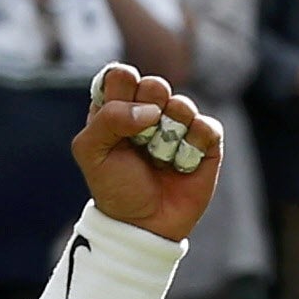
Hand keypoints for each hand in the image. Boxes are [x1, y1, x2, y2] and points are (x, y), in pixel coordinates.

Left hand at [74, 64, 222, 243]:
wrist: (143, 224)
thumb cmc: (114, 187)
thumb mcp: (91, 152)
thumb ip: (108, 119)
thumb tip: (151, 110)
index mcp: (116, 108)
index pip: (121, 75)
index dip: (121, 89)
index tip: (115, 112)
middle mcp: (148, 111)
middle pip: (154, 84)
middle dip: (145, 111)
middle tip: (138, 138)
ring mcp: (178, 125)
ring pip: (181, 104)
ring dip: (167, 135)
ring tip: (157, 159)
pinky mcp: (205, 142)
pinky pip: (206, 127)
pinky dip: (192, 146)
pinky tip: (180, 165)